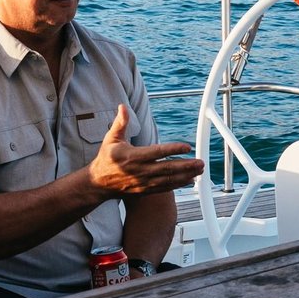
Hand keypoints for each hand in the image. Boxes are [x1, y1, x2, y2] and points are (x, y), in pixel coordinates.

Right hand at [88, 104, 203, 196]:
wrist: (98, 183)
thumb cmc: (106, 158)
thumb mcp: (111, 138)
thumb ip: (120, 123)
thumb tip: (123, 107)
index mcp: (133, 156)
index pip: (157, 152)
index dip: (173, 149)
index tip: (187, 147)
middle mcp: (140, 171)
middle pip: (166, 168)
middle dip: (186, 166)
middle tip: (201, 162)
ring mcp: (143, 182)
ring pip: (168, 180)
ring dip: (185, 175)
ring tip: (200, 170)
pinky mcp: (145, 190)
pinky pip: (164, 188)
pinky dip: (178, 185)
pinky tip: (190, 180)